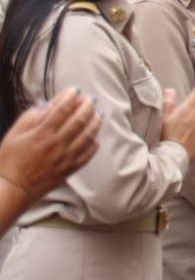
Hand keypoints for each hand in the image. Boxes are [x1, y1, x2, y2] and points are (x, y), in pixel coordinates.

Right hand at [0, 88, 100, 206]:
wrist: (12, 190)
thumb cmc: (9, 161)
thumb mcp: (14, 135)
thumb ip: (31, 117)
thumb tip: (49, 105)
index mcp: (42, 134)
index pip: (62, 109)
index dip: (70, 96)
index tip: (75, 89)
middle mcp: (57, 144)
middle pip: (80, 120)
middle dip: (88, 106)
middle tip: (91, 98)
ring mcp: (66, 157)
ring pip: (89, 135)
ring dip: (96, 122)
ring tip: (99, 113)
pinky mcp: (70, 169)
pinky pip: (88, 154)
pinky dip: (94, 142)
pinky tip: (94, 136)